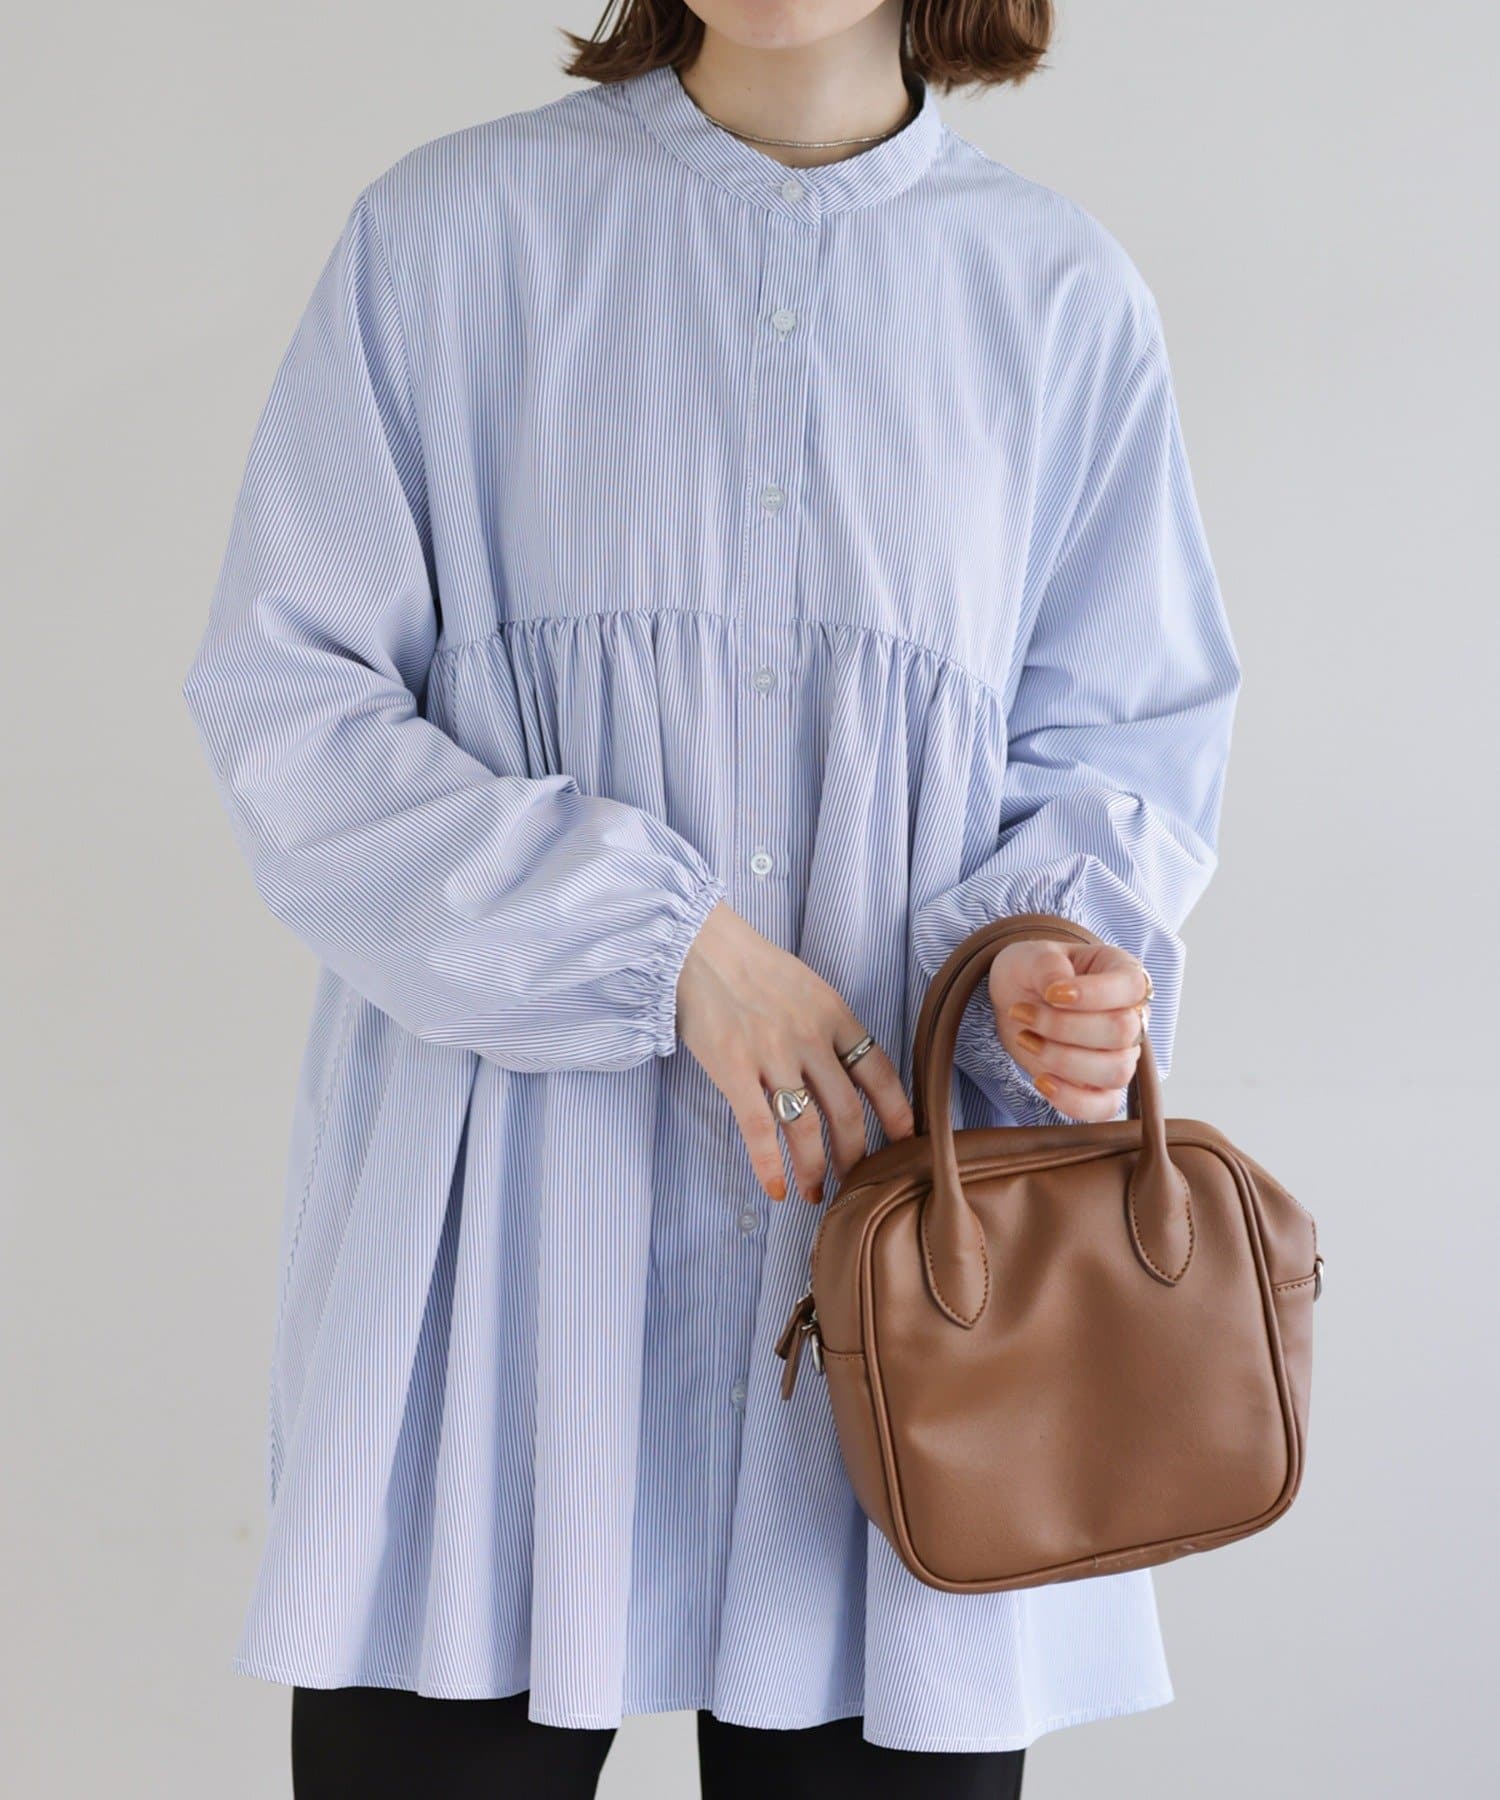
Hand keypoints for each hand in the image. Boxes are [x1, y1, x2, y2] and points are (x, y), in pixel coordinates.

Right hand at [675, 901, 914, 1204]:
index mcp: (835, 1014)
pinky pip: (760, 1130)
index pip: (879, 1072)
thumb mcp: (807, 985)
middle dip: (856, 1155)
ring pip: (808, 1127)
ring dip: (816, 1169)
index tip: (906, 1142)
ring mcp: (773, 1055)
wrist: (697, 945)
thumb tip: (846, 1069)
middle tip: (855, 1181)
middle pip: (849, 1110)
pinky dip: (771, 1165)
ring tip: (815, 1193)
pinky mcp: (735, 1070)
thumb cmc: (750, 964)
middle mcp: (811, 1038)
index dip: (898, 1113)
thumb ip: (829, 1025)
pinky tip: (777, 1189)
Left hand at [986, 938, 1151, 1121]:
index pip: (1132, 987)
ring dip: (1062, 1059)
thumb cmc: (1032, 972)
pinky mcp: (1101, 1087)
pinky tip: (1040, 1080)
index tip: (1051, 993)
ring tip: (1025, 1038)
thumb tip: (1059, 989)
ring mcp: (1120, 1055)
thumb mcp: (1032, 955)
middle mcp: (1132, 1017)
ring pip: (1116, 1071)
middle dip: (1063, 1027)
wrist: (1015, 999)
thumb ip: (1047, 965)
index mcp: (1123, 974)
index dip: (1092, 995)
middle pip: (1122, 1033)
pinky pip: (1105, 1108)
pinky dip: (1072, 1100)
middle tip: (1022, 1012)